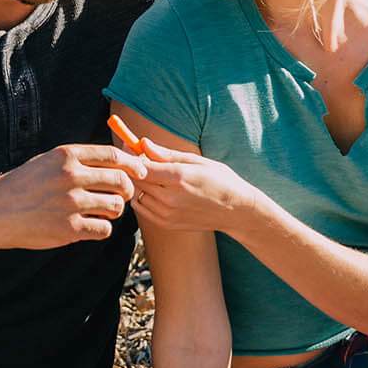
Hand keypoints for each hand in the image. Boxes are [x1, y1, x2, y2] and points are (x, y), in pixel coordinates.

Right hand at [0, 144, 147, 250]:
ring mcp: (71, 203)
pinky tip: (90, 226)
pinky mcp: (69, 229)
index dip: (132, 164)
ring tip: (101, 212)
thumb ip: (78, 160)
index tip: (140, 171)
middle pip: (121, 181)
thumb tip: (117, 161)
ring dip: (114, 210)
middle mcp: (71, 177)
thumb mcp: (48, 161)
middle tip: (122, 196)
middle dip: (128, 190)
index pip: (113, 156)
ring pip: (116, 206)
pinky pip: (104, 229)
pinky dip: (101, 229)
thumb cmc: (23, 185)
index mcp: (67, 156)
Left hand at [130, 139, 260, 234]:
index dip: (132, 154)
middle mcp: (170, 198)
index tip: (131, 145)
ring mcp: (167, 214)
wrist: (236, 211)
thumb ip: (167, 154)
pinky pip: (141, 208)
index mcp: (179, 177)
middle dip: (134, 167)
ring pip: (137, 194)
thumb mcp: (197, 161)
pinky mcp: (167, 224)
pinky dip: (142, 197)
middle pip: (136, 180)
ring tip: (152, 174)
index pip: (141, 166)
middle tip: (140, 157)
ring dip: (139, 183)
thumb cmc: (221, 181)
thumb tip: (144, 143)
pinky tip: (155, 190)